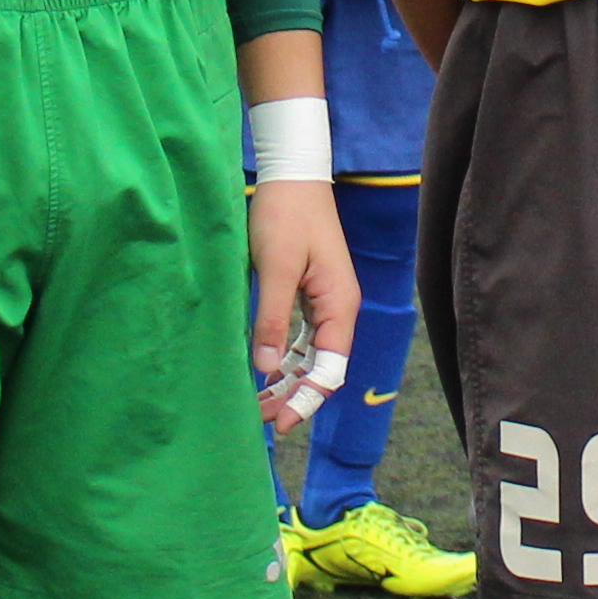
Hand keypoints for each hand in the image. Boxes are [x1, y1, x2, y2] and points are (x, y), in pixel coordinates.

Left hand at [249, 175, 356, 432]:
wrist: (293, 175)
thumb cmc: (286, 216)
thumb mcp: (276, 269)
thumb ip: (272, 319)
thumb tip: (266, 368)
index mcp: (339, 305)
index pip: (330, 368)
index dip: (307, 399)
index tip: (281, 423)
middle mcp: (338, 308)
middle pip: (322, 366)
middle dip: (294, 395)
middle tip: (261, 419)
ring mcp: (325, 301)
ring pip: (310, 354)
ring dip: (287, 379)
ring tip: (258, 402)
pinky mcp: (310, 292)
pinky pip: (301, 336)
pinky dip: (284, 357)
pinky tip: (265, 370)